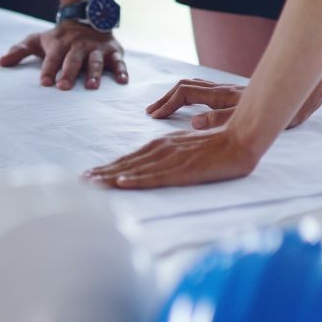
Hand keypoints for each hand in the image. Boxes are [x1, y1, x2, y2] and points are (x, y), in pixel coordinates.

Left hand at [0, 22, 127, 89]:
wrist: (87, 17)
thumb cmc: (58, 38)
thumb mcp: (37, 40)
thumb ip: (19, 51)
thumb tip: (0, 63)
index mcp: (60, 43)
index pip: (52, 57)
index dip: (48, 70)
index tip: (44, 83)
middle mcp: (78, 45)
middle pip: (73, 59)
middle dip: (69, 73)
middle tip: (64, 88)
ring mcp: (96, 48)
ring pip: (96, 61)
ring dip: (94, 73)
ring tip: (91, 87)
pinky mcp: (113, 51)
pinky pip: (118, 61)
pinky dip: (121, 70)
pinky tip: (122, 81)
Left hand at [84, 127, 260, 189]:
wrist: (241, 138)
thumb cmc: (216, 143)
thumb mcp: (184, 146)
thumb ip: (166, 154)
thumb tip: (149, 164)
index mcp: (160, 145)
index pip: (128, 159)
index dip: (107, 168)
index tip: (89, 175)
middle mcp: (160, 149)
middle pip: (125, 164)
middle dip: (101, 173)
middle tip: (80, 181)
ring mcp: (170, 159)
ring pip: (134, 170)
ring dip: (110, 177)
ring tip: (91, 183)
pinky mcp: (182, 169)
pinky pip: (155, 176)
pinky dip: (137, 179)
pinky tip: (122, 182)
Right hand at [147, 77, 320, 129]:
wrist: (299, 99)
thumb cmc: (277, 112)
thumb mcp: (248, 121)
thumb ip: (219, 120)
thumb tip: (193, 123)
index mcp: (221, 96)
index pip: (184, 94)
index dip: (167, 104)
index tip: (155, 117)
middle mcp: (221, 89)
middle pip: (184, 87)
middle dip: (165, 99)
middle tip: (151, 112)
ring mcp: (226, 90)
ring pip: (192, 87)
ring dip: (174, 96)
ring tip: (162, 108)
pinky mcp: (231, 94)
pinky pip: (201, 90)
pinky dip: (186, 96)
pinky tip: (187, 105)